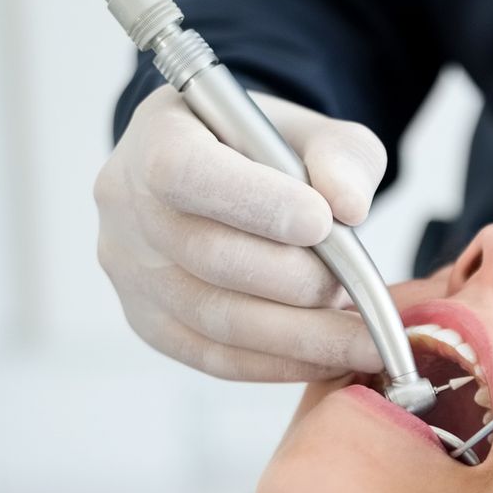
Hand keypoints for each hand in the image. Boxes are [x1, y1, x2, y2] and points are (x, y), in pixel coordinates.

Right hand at [94, 84, 387, 380]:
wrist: (224, 175)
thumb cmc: (267, 149)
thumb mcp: (314, 129)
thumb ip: (342, 155)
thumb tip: (350, 206)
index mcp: (157, 137)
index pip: (188, 174)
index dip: (257, 203)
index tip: (323, 221)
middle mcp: (128, 206)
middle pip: (211, 258)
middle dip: (299, 279)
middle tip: (359, 284)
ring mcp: (132, 272)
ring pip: (217, 320)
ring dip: (303, 334)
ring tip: (364, 334)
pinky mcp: (151, 323)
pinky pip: (217, 358)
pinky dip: (283, 363)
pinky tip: (334, 355)